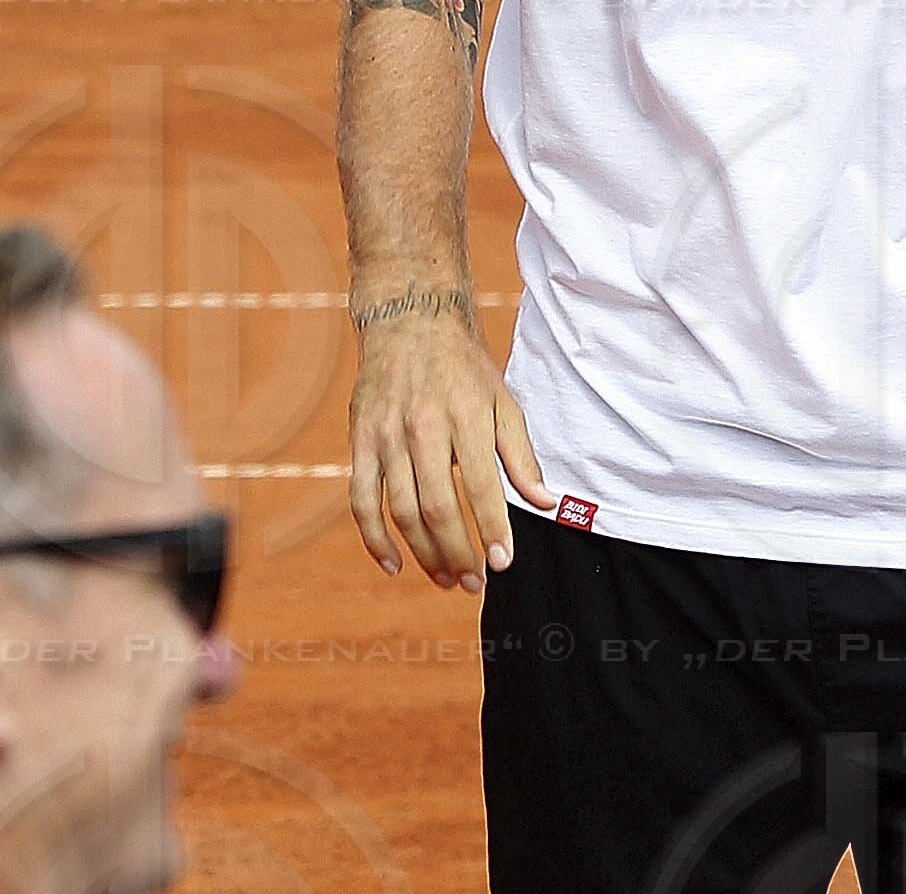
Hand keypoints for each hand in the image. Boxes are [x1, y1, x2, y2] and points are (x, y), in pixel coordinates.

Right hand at [347, 296, 552, 591]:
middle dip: (458, 553)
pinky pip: (362, 500)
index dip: (493, 530)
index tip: (503, 563)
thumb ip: (521, 455)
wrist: (409, 321)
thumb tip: (544, 502)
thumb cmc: (464, 367)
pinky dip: (374, 538)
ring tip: (445, 579)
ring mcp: (386, 437)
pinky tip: (395, 564)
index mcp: (466, 418)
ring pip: (402, 511)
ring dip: (423, 554)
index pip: (482, 487)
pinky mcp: (360, 442)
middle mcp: (424, 429)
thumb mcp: (503, 401)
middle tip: (473, 584)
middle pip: (438, 508)